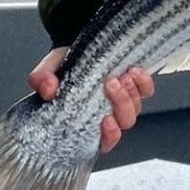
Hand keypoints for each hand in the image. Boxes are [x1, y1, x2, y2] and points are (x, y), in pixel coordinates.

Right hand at [28, 46, 154, 154]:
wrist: (78, 47)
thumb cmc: (64, 66)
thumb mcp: (50, 68)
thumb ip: (42, 78)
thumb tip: (46, 88)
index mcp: (87, 120)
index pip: (103, 141)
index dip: (109, 137)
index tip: (105, 121)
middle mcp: (108, 114)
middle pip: (124, 122)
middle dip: (120, 104)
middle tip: (110, 83)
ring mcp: (124, 101)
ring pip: (136, 108)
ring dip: (131, 93)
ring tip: (122, 75)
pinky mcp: (136, 86)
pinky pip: (148, 91)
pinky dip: (144, 82)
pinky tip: (134, 71)